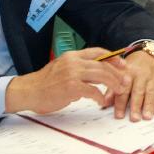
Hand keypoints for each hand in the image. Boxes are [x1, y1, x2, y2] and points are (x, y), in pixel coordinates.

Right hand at [5, 48, 129, 113]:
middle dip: (117, 73)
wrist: (28, 91)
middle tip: (125, 81)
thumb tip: (98, 74)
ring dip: (113, 83)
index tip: (123, 64)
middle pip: (103, 64)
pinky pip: (92, 91)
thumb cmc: (45, 83)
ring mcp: (72, 73)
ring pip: (101, 75)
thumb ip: (79, 69)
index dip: (113, 57)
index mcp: (72, 55)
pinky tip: (101, 101)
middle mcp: (73, 62)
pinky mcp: (71, 87)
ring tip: (119, 90)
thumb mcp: (63, 69)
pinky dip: (100, 97)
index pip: (98, 52)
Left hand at [118, 51, 153, 121]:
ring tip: (146, 117)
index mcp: (128, 73)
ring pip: (151, 92)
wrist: (148, 55)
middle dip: (136, 106)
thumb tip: (104, 103)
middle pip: (138, 91)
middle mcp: (140, 75)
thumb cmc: (132, 66)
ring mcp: (152, 78)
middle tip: (134, 118)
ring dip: (149, 105)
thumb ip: (112, 88)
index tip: (119, 115)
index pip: (124, 89)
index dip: (121, 103)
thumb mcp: (120, 73)